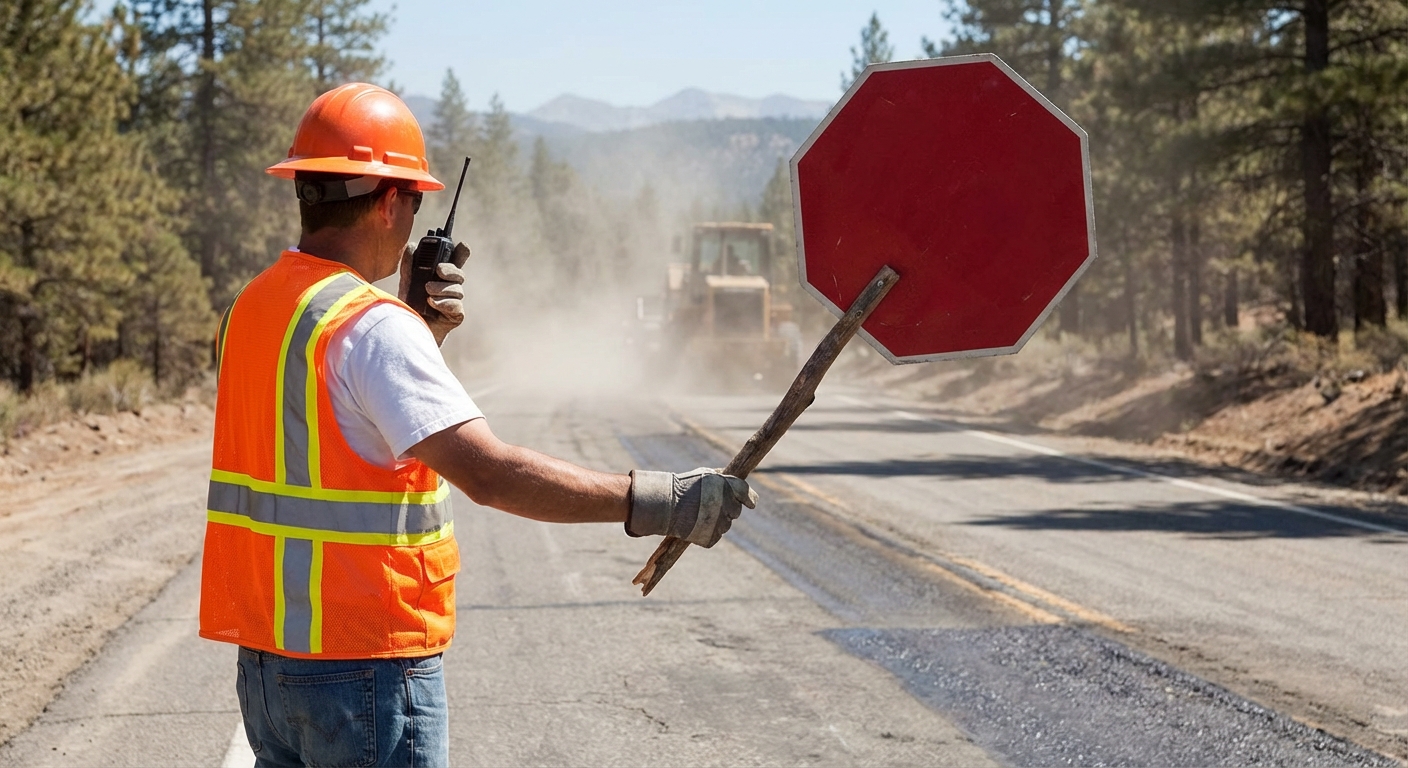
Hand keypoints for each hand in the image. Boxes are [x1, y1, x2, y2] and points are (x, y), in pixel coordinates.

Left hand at [398, 242, 470, 345]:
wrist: (407, 331)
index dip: (461, 253)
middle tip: (438, 269)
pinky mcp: (456, 316)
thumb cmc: (410, 306)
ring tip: (427, 291)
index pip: (456, 261)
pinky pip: (456, 305)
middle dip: (450, 270)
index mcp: (441, 277)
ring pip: (458, 289)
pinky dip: (444, 302)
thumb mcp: (407, 282)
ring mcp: (454, 302)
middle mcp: (450, 288)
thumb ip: (409, 265)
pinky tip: (432, 303)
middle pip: (460, 274)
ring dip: (442, 288)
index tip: (461, 245)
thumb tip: (412, 246)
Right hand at [626, 468, 757, 546]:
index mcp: (729, 488)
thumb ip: (722, 478)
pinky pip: (714, 536)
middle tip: (709, 505)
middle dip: (727, 508)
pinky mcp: (712, 539)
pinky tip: (693, 525)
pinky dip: (707, 532)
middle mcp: (728, 506)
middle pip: (735, 511)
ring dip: (716, 521)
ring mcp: (721, 525)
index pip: (747, 494)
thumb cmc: (682, 486)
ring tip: (696, 514)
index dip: (749, 498)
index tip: (750, 502)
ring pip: (725, 525)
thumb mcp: (704, 474)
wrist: (665, 505)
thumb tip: (734, 481)